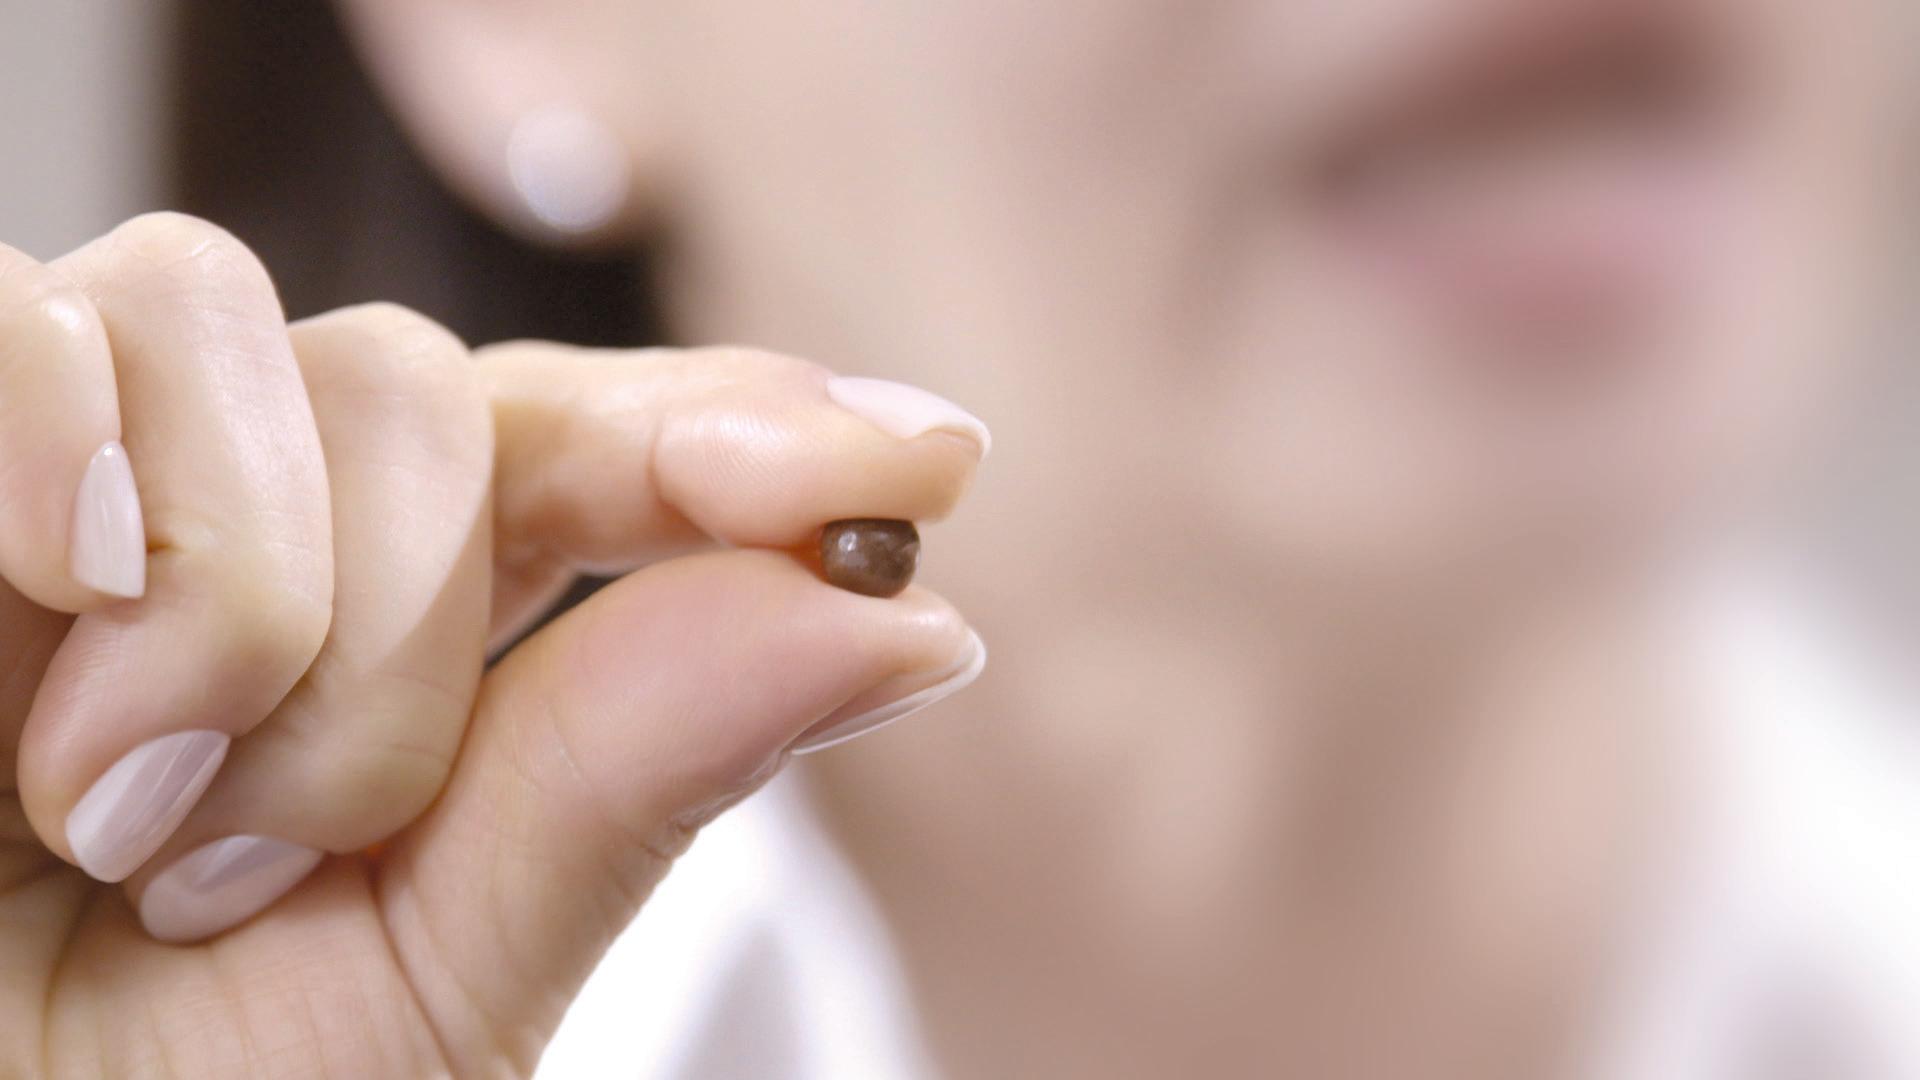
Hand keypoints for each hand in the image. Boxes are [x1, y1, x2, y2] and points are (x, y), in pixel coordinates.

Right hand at [0, 213, 986, 1076]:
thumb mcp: (421, 989)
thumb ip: (632, 784)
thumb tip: (912, 619)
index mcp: (379, 640)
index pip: (588, 452)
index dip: (746, 429)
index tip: (927, 461)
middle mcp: (226, 522)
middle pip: (430, 384)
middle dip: (408, 625)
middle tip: (263, 852)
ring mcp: (49, 474)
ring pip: (240, 321)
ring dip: (241, 586)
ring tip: (120, 813)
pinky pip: (18, 318)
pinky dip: (59, 447)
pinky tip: (55, 603)